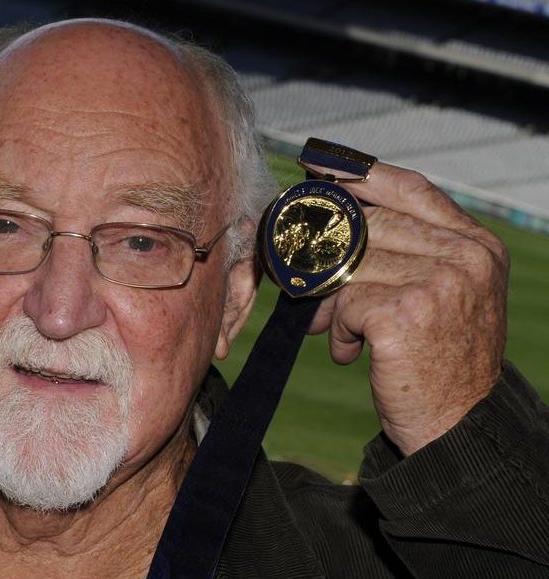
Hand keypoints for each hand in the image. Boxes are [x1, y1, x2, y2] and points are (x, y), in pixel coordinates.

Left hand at [308, 163, 508, 455]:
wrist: (458, 426)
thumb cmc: (440, 360)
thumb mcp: (442, 296)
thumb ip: (406, 255)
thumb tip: (333, 228)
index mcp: (477, 245)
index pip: (412, 188)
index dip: (361, 175)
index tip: (319, 167)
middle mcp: (465, 258)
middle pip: (369, 226)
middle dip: (330, 256)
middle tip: (312, 287)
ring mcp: (438, 284)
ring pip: (350, 265)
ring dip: (332, 303)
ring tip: (342, 330)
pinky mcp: (405, 313)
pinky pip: (344, 303)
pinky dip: (338, 330)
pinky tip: (354, 352)